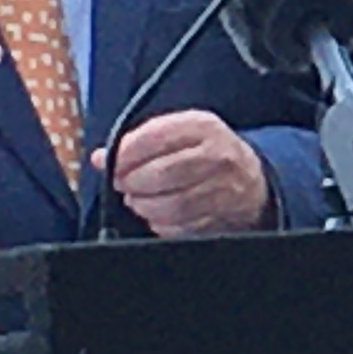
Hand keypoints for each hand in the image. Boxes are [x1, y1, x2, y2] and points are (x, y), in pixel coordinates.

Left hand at [107, 111, 271, 235]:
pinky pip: (183, 226)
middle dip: (132, 182)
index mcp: (204, 126)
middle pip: (162, 173)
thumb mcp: (180, 134)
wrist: (252, 181)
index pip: (156, 136)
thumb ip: (140, 142)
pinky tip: (156, 214)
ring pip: (171, 204)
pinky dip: (161, 223)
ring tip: (136, 200)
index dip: (126, 153)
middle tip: (123, 184)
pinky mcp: (223, 217)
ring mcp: (223, 189)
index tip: (113, 163)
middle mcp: (218, 156)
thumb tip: (100, 159)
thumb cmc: (206, 154)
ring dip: (144, 205)